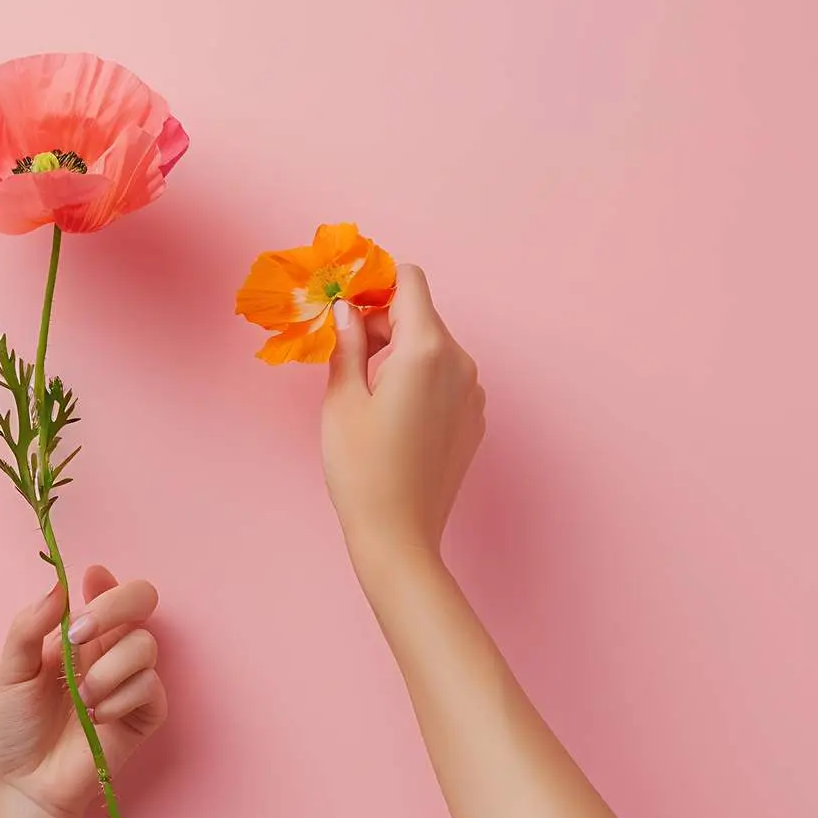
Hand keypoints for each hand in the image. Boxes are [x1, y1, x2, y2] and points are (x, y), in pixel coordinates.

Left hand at [0, 565, 166, 817]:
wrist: (25, 783)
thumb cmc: (16, 728)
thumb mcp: (11, 672)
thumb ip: (30, 626)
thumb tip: (59, 588)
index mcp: (79, 633)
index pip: (106, 589)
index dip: (105, 579)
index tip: (90, 579)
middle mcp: (109, 649)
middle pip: (141, 599)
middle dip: (116, 605)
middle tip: (81, 634)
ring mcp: (130, 679)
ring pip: (145, 644)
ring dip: (108, 669)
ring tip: (82, 698)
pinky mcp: (145, 713)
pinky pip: (151, 687)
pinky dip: (121, 698)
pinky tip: (98, 718)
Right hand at [320, 264, 485, 567]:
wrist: (400, 537)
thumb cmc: (361, 470)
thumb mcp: (342, 400)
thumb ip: (347, 343)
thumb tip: (346, 308)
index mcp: (426, 349)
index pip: (409, 281)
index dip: (375, 283)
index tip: (346, 304)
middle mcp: (461, 362)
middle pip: (420, 313)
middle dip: (382, 321)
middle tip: (344, 353)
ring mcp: (474, 392)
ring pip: (433, 346)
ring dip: (400, 350)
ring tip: (366, 390)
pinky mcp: (475, 418)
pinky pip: (446, 377)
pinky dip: (419, 378)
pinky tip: (393, 415)